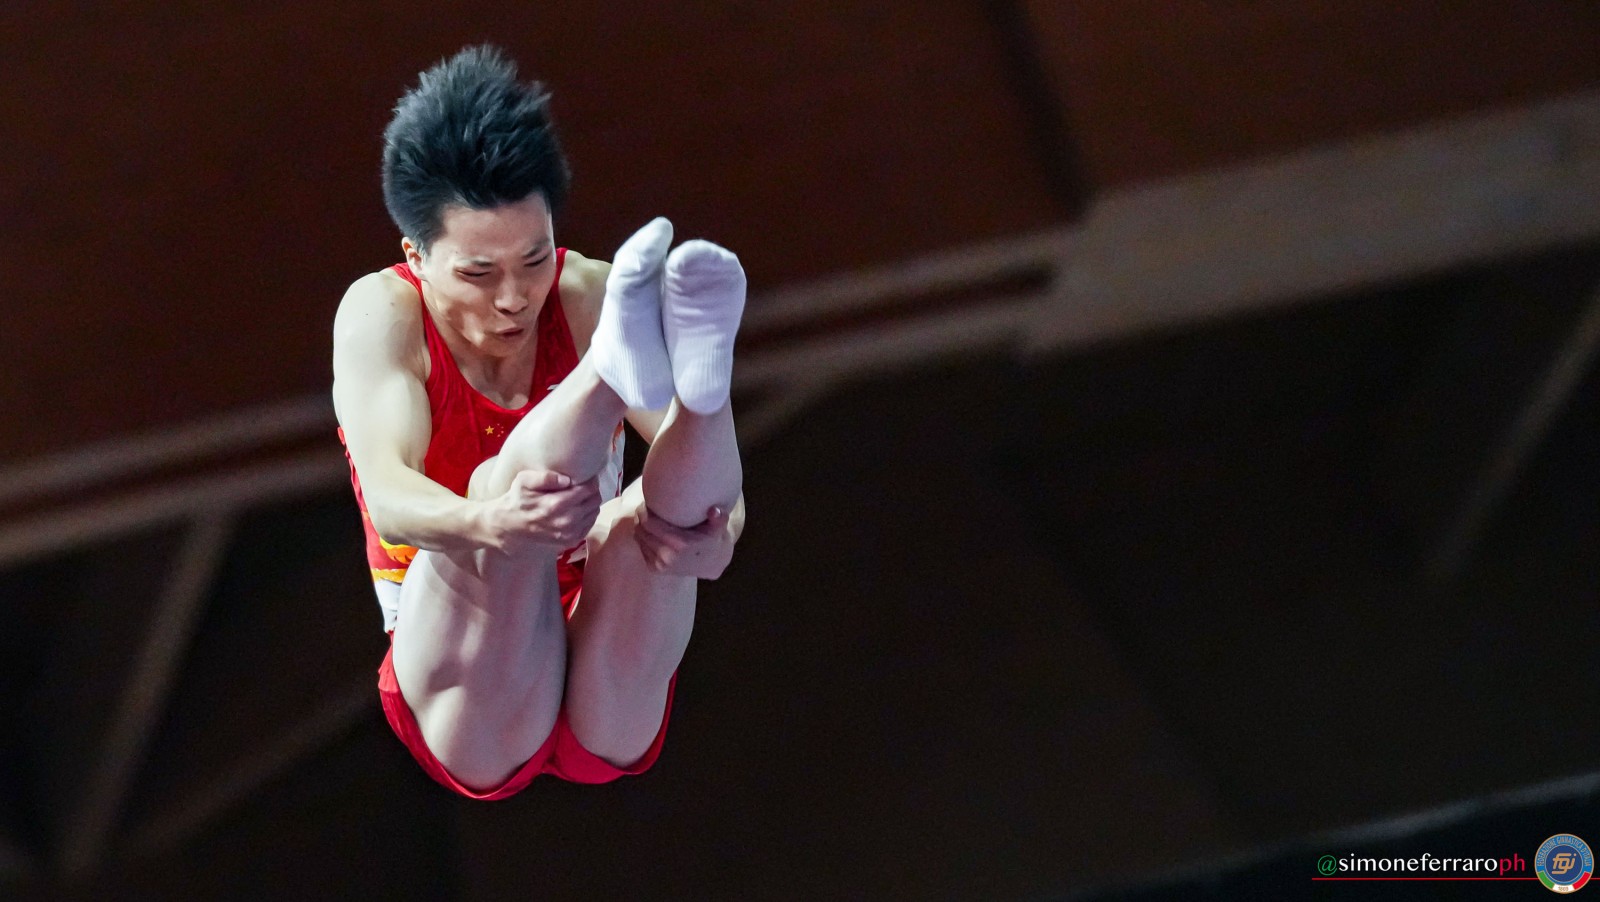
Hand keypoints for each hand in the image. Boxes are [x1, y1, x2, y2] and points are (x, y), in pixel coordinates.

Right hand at [483, 469, 600, 550]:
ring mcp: (569, 534)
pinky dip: (587, 515)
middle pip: (594, 501)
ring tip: (579, 496)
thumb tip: (567, 479)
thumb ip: (546, 477)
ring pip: (594, 512)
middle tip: (583, 485)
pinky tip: (577, 509)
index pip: (588, 489)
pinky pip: (589, 524)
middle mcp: (566, 521)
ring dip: (590, 503)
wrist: (508, 526)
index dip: (590, 480)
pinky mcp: (570, 541)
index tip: (585, 475)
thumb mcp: (524, 481)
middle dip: (592, 490)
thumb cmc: (517, 499)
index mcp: (556, 505)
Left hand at [633, 505, 736, 579]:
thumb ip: (719, 517)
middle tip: (646, 507)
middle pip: (641, 530)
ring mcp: (660, 565)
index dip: (645, 510)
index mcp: (680, 545)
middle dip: (641, 516)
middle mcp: (667, 556)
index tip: (649, 502)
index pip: (649, 523)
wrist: (711, 563)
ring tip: (648, 517)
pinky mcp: (655, 569)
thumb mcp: (719, 527)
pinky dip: (642, 537)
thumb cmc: (713, 539)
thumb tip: (714, 510)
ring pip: (639, 538)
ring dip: (640, 526)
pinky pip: (641, 548)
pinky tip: (650, 531)